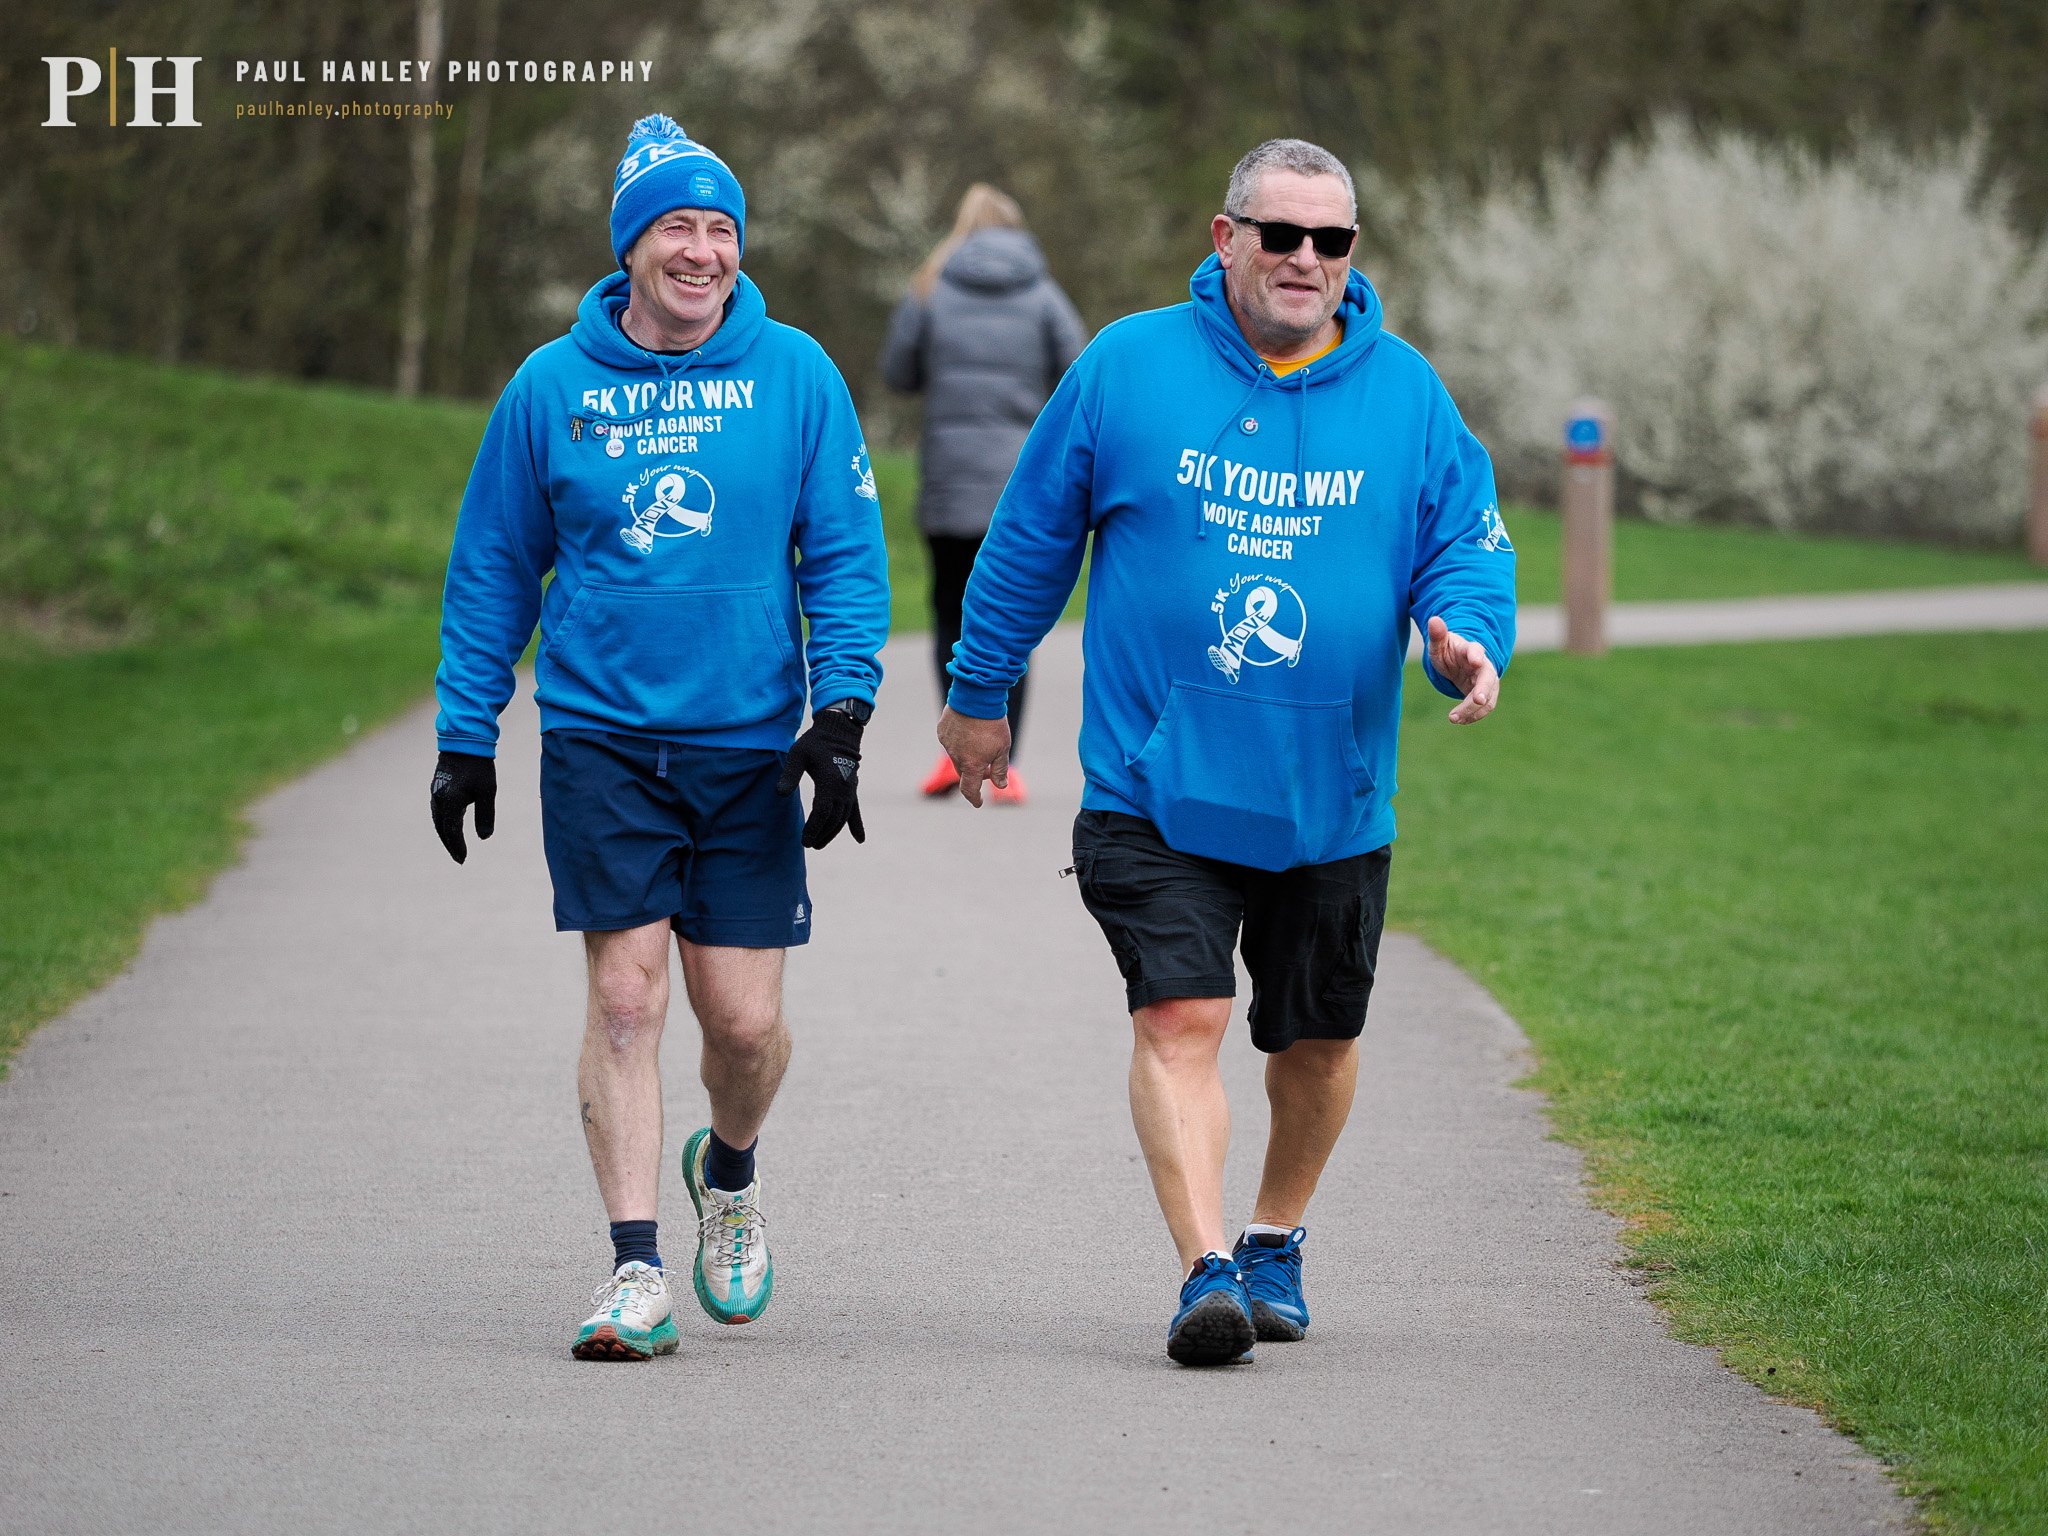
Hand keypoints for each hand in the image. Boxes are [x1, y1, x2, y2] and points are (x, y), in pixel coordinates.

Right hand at [430, 751, 496, 863]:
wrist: (464, 741)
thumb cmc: (479, 766)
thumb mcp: (487, 792)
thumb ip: (485, 816)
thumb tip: (483, 838)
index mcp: (451, 802)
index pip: (452, 832)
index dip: (457, 847)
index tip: (462, 860)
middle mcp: (439, 799)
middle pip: (441, 828)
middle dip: (450, 844)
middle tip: (458, 857)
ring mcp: (435, 792)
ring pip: (438, 819)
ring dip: (445, 834)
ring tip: (454, 845)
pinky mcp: (436, 786)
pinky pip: (437, 810)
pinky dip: (443, 822)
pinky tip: (450, 824)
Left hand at [775, 705, 865, 847]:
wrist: (839, 731)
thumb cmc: (814, 742)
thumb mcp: (797, 754)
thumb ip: (789, 775)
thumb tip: (780, 794)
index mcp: (829, 782)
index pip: (822, 813)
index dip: (814, 829)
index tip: (804, 840)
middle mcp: (843, 789)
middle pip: (833, 819)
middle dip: (821, 834)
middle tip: (809, 844)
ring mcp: (850, 790)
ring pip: (843, 818)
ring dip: (832, 832)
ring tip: (820, 843)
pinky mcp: (853, 789)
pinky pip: (856, 811)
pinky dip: (857, 826)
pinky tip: (859, 840)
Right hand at [937, 706, 1011, 807]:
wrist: (976, 697)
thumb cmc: (992, 724)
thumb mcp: (1002, 749)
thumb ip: (1000, 770)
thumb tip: (1001, 786)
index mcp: (971, 765)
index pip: (969, 790)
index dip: (974, 798)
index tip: (978, 802)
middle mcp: (956, 757)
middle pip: (964, 773)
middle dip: (975, 775)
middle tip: (988, 769)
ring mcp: (947, 743)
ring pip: (957, 756)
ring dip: (968, 756)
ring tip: (981, 742)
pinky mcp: (942, 730)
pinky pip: (951, 741)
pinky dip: (960, 742)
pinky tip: (969, 730)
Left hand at [1427, 616, 1500, 723]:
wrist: (1460, 663)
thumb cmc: (1448, 651)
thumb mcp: (1440, 644)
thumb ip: (1438, 635)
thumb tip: (1433, 619)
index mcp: (1472, 650)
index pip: (1477, 650)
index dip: (1477, 655)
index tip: (1476, 660)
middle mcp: (1483, 666)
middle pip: (1488, 678)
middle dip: (1484, 689)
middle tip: (1477, 700)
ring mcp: (1487, 682)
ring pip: (1488, 697)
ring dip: (1473, 709)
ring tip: (1453, 718)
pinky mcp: (1486, 695)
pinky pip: (1484, 707)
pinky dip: (1472, 716)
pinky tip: (1458, 720)